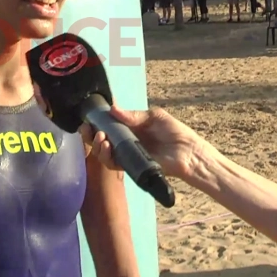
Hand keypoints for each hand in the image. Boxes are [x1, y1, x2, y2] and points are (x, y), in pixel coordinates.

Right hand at [84, 106, 207, 179]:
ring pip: (104, 152)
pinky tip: (107, 146)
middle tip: (88, 129)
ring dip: (97, 145)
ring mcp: (127, 154)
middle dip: (90, 134)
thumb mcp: (154, 117)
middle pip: (101, 139)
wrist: (189, 152)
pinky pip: (113, 164)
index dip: (96, 122)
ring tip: (100, 137)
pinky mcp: (131, 167)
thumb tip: (112, 110)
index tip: (88, 118)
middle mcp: (125, 141)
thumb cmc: (174, 132)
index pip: (108, 125)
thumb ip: (133, 115)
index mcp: (130, 128)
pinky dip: (106, 156)